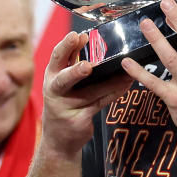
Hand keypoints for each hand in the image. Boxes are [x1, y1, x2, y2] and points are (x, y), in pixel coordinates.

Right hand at [40, 30, 131, 159]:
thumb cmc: (64, 103)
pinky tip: (125, 85)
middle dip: (76, 71)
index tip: (77, 36)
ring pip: (90, 92)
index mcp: (51, 76)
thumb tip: (88, 38)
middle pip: (64, 79)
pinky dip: (115, 93)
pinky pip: (101, 103)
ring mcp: (66, 107)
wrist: (59, 140)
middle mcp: (55, 91)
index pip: (57, 58)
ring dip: (109, 82)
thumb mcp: (62, 81)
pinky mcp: (79, 120)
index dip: (66, 46)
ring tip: (125, 72)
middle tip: (87, 66)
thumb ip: (71, 62)